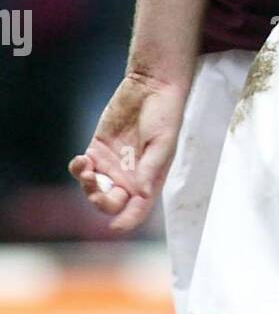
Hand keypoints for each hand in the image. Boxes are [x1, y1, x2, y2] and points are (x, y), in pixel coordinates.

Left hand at [67, 72, 188, 231]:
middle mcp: (130, 176)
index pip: (137, 209)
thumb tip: (141, 195)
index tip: (116, 227)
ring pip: (94, 189)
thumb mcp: (163, 142)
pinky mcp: (98, 150)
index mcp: (150, 180)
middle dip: (101, 201)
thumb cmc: (165, 113)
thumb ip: (151, 169)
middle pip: (111, 203)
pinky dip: (78, 170)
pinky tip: (80, 161)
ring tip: (85, 169)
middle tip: (96, 189)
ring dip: (86, 186)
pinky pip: (84, 169)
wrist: (151, 85)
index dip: (127, 221)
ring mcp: (112, 164)